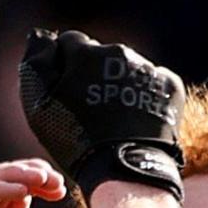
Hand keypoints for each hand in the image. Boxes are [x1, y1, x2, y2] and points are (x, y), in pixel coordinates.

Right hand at [18, 30, 183, 202]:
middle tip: (94, 110)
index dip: (67, 66)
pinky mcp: (171, 85)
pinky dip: (146, 97)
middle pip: (102, 54)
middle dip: (95, 73)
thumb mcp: (39, 106)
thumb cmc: (75, 140)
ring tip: (118, 118)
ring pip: (129, 68)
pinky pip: (153, 83)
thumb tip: (42, 36)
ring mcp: (147, 68)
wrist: (124, 171)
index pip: (71, 43)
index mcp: (85, 52)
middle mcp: (119, 52)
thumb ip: (37, 64)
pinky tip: (138, 119)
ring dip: (121, 84)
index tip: (70, 91)